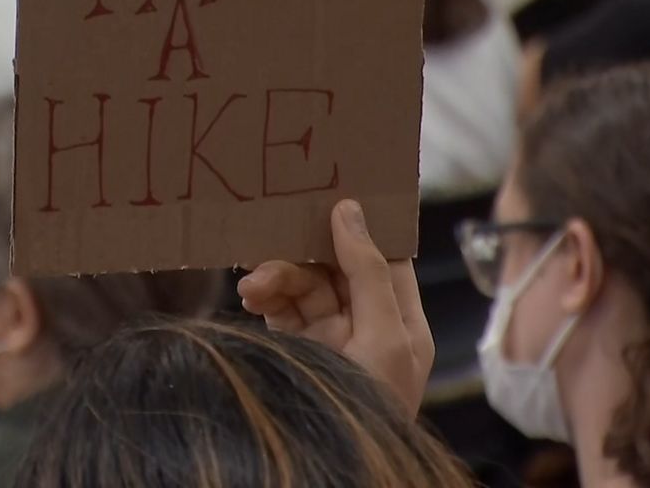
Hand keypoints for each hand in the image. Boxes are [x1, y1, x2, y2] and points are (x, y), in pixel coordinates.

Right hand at [238, 200, 434, 414]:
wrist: (336, 466)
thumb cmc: (374, 402)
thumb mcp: (385, 334)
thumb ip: (367, 271)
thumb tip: (351, 211)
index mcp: (400, 319)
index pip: (385, 255)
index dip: (363, 223)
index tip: (335, 189)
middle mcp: (365, 323)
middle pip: (336, 264)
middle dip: (304, 251)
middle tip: (274, 237)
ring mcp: (327, 337)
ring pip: (302, 284)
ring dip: (276, 276)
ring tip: (251, 285)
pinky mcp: (294, 349)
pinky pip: (277, 308)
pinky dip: (264, 296)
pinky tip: (249, 294)